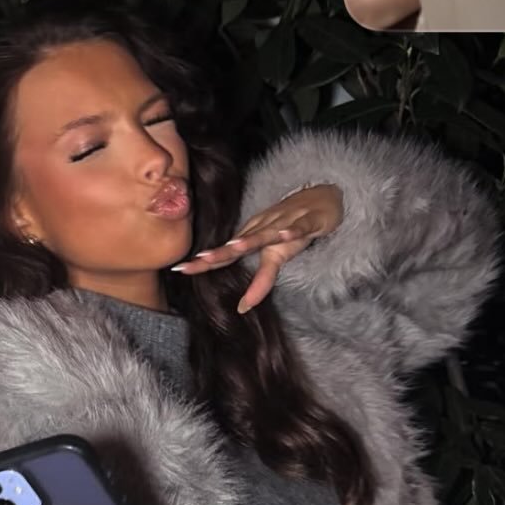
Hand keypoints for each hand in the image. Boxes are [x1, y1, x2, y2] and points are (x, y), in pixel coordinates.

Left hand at [170, 183, 343, 313]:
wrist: (324, 198)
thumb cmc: (293, 226)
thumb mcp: (276, 257)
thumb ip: (261, 281)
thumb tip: (244, 307)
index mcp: (253, 238)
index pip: (226, 253)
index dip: (204, 262)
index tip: (180, 270)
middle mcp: (264, 230)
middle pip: (239, 244)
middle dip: (218, 254)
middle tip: (197, 262)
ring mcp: (285, 224)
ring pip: (266, 233)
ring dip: (249, 240)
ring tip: (233, 248)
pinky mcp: (308, 222)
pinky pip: (299, 227)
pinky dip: (292, 231)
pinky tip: (284, 235)